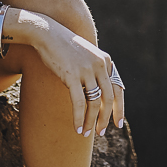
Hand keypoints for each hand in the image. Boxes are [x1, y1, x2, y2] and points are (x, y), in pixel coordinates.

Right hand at [30, 15, 124, 135]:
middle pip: (109, 98)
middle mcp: (99, 64)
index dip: (119, 108)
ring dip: (91, 121)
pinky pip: (79, 102)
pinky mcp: (72, 75)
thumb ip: (95, 71)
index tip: (118, 124)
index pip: (118, 89)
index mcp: (105, 61)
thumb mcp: (85, 57)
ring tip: (85, 133)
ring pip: (94, 103)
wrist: (47, 34)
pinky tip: (76, 128)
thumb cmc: (64, 48)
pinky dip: (79, 117)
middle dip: (106, 118)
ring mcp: (87, 70)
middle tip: (101, 132)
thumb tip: (98, 96)